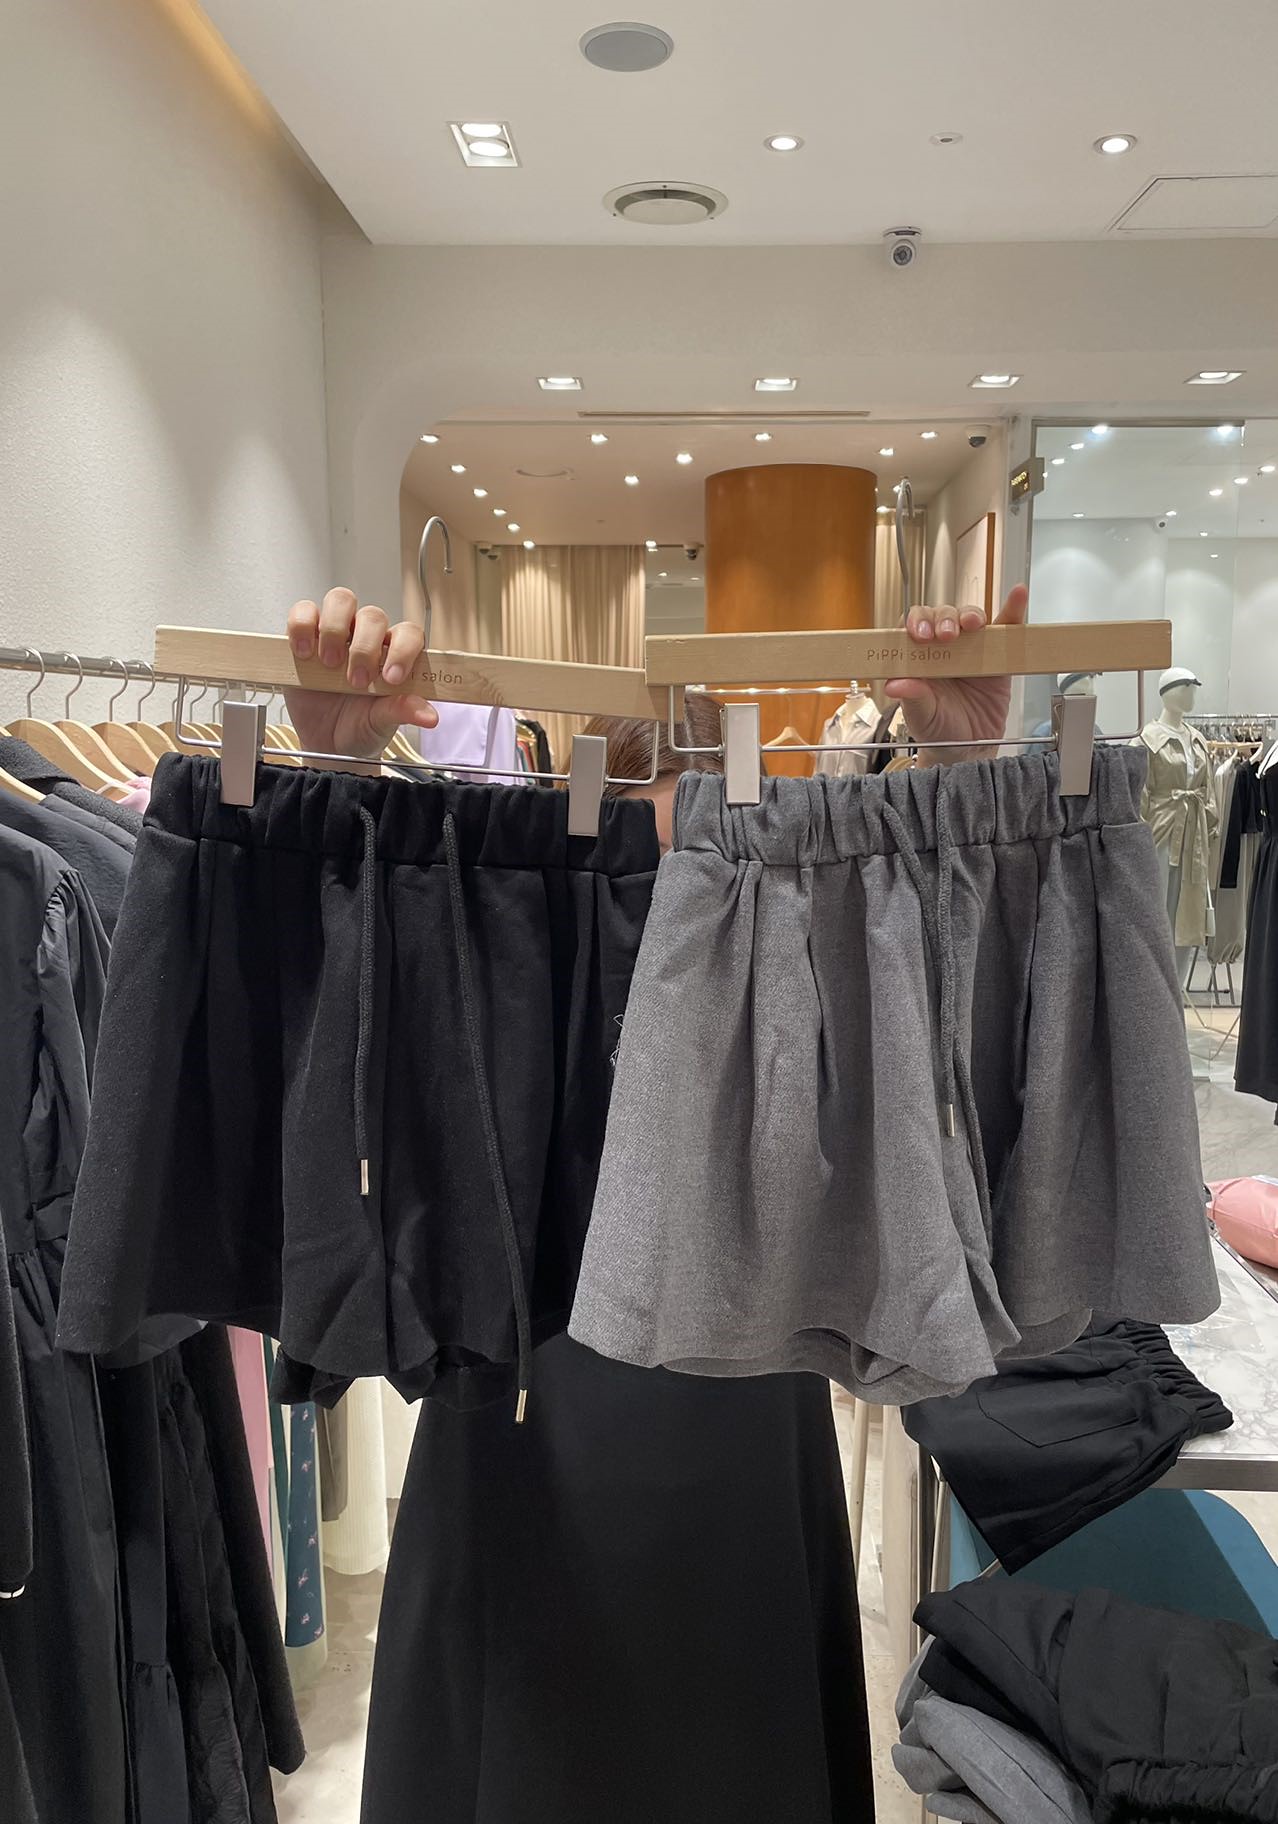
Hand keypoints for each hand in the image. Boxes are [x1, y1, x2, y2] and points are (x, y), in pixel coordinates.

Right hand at [283, 590, 437, 760]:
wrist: (325, 742)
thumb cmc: (359, 727)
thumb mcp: (381, 724)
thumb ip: (401, 711)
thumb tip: (428, 716)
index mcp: (393, 655)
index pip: (408, 634)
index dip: (403, 650)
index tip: (392, 678)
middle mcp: (367, 638)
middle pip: (373, 616)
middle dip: (364, 647)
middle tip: (356, 681)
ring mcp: (336, 634)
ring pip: (341, 601)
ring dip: (335, 630)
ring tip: (329, 663)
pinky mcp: (304, 636)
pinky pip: (303, 612)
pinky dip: (302, 626)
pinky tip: (304, 653)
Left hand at [885, 584, 1028, 767]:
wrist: (969, 749)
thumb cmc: (938, 729)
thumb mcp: (921, 716)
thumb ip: (912, 698)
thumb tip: (895, 685)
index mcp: (918, 658)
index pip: (911, 627)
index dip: (914, 623)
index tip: (919, 634)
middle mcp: (943, 648)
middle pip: (941, 616)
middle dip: (942, 619)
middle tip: (946, 635)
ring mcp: (970, 648)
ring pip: (968, 617)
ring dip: (969, 616)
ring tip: (970, 625)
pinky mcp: (997, 654)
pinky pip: (1005, 627)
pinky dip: (1013, 610)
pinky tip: (1017, 596)